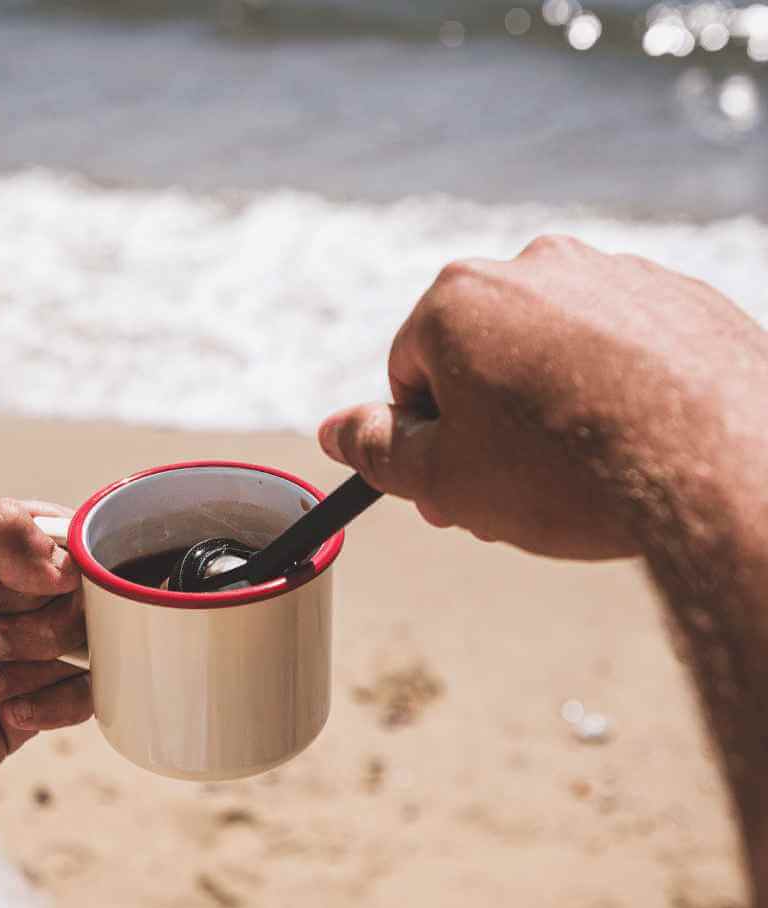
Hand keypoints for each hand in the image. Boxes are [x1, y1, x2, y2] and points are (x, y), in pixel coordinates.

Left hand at [0, 499, 91, 808]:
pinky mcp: (34, 706)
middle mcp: (13, 599)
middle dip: (44, 625)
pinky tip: (6, 712)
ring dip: (40, 666)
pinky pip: (85, 697)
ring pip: (91, 648)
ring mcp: (26, 654)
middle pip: (88, 597)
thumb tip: (67, 564)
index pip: (71, 538)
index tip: (34, 590)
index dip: (66, 567)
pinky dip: (54, 706)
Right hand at [318, 235, 767, 558]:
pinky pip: (619, 347)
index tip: (454, 488)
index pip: (408, 375)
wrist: (721, 462)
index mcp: (458, 299)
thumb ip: (378, 450)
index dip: (425, 441)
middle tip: (514, 494)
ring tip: (581, 471)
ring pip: (550, 351)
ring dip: (547, 407)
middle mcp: (533, 266)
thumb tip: (333, 431)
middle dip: (486, 426)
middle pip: (479, 358)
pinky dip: (613, 389)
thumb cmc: (567, 470)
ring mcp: (613, 273)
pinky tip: (632, 440)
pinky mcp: (678, 295)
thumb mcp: (446, 479)